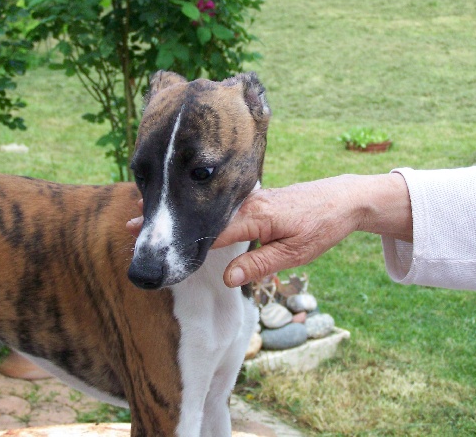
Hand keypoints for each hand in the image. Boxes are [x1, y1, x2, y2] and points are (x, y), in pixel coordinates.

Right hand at [125, 173, 411, 288]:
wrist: (346, 198)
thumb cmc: (323, 226)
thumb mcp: (297, 252)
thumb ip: (261, 264)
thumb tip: (227, 278)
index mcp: (256, 216)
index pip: (210, 231)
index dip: (180, 238)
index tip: (151, 240)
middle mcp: (248, 202)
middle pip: (198, 212)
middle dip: (165, 216)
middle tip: (129, 220)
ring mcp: (250, 197)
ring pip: (205, 205)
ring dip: (176, 207)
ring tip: (143, 208)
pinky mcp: (255, 197)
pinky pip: (218, 202)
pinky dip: (196, 203)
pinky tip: (183, 207)